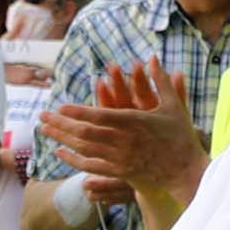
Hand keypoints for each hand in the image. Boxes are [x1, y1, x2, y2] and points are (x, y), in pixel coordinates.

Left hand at [42, 61, 202, 194]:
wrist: (187, 172)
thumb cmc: (181, 136)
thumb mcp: (173, 106)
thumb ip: (160, 82)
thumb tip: (152, 58)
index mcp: (136, 123)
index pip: (101, 116)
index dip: (79, 112)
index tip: (61, 107)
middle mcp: (124, 142)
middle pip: (86, 133)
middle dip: (61, 124)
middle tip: (42, 116)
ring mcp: (120, 159)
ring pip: (85, 149)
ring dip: (62, 139)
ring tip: (44, 130)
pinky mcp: (120, 172)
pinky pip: (90, 166)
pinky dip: (73, 159)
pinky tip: (59, 152)